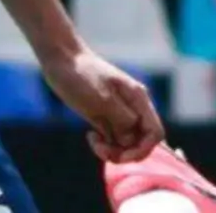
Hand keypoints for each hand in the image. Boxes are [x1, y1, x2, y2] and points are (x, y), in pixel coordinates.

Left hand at [40, 47, 164, 162]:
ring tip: (93, 140)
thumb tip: (131, 139)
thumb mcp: (101, 97)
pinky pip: (113, 139)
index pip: (155, 133)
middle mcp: (132, 107)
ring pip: (127, 143)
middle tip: (101, 148)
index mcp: (137, 99)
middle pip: (141, 141)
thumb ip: (121, 118)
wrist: (60, 59)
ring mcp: (118, 113)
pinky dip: (104, 144)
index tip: (121, 155)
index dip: (143, 149)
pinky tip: (90, 136)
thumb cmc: (80, 74)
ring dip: (113, 150)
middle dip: (125, 152)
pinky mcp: (104, 116)